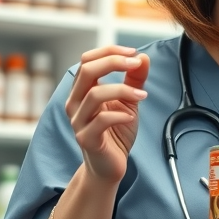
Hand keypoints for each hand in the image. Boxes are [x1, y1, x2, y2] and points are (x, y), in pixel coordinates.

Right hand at [65, 46, 149, 184]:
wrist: (110, 166)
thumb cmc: (116, 131)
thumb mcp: (129, 101)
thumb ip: (134, 80)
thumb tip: (142, 57)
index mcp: (82, 90)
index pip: (87, 60)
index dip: (109, 52)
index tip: (133, 53)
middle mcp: (75, 103)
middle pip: (86, 71)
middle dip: (113, 62)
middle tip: (136, 64)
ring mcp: (78, 121)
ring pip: (94, 95)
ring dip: (122, 90)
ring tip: (142, 95)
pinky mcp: (86, 139)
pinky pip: (100, 121)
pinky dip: (119, 115)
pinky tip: (130, 117)